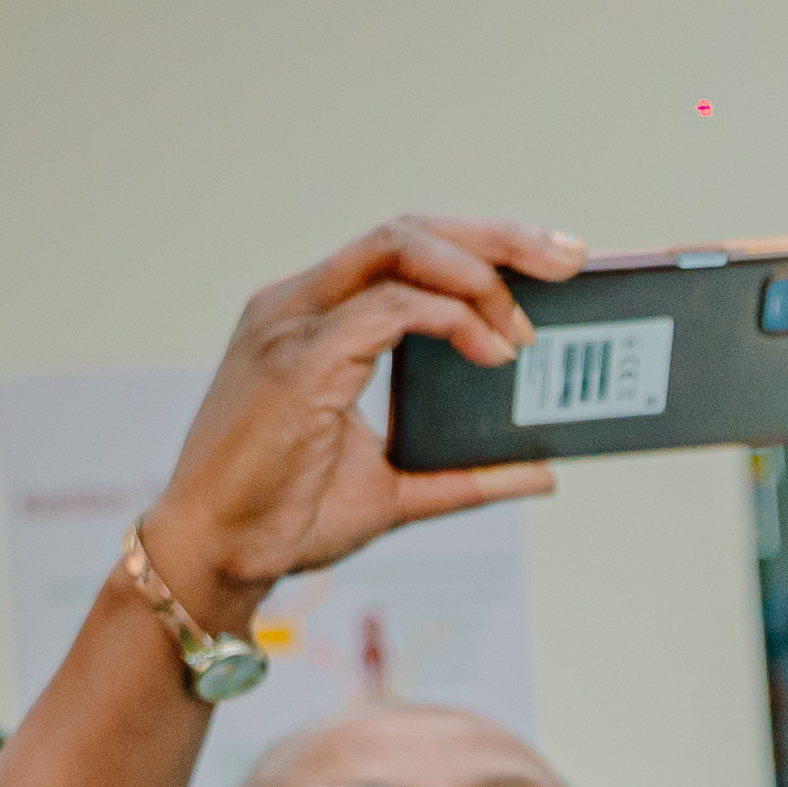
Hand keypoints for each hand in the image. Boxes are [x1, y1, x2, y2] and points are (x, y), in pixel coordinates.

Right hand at [136, 214, 580, 619]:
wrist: (216, 556)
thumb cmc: (284, 516)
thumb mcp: (397, 491)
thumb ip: (467, 476)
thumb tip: (543, 470)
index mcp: (314, 319)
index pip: (403, 250)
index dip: (480, 245)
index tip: (552, 264)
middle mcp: (298, 304)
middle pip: (408, 230)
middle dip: (499, 236)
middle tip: (570, 260)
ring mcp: (293, 324)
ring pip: (400, 247)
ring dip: (481, 277)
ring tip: (529, 330)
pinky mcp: (299, 359)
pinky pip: (391, 308)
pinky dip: (453, 321)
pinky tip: (494, 355)